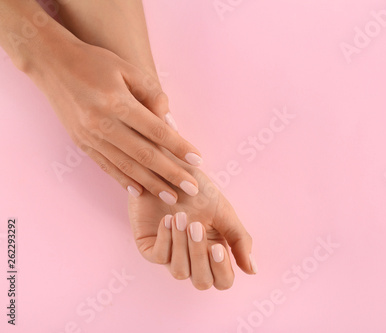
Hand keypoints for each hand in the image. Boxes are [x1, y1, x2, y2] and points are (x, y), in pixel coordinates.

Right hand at [30, 38, 201, 203]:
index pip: (156, 131)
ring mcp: (90, 136)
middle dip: (171, 174)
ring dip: (151, 184)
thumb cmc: (95, 62)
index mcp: (117, 102)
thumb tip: (171, 122)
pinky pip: (107, 166)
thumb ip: (151, 94)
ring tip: (172, 197)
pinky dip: (124, 180)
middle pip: (144, 154)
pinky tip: (140, 191)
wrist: (51, 63)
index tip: (197, 161)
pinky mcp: (81, 144)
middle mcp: (102, 123)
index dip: (179, 147)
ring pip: (126, 166)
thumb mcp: (127, 68)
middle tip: (192, 189)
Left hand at [128, 154, 256, 289]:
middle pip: (202, 281)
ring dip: (182, 245)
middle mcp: (193, 259)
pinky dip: (165, 239)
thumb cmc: (198, 190)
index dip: (222, 270)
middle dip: (199, 255)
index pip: (223, 280)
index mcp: (215, 253)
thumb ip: (239, 240)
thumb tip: (252, 270)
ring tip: (181, 217)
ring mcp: (171, 256)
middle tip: (196, 226)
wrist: (169, 169)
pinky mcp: (150, 248)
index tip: (217, 247)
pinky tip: (167, 219)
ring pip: (180, 272)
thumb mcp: (224, 212)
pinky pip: (159, 257)